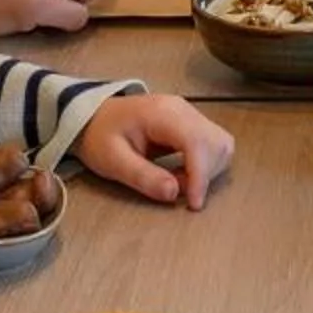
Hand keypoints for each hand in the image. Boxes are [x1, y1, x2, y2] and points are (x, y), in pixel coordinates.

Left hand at [75, 94, 235, 208]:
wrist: (92, 117)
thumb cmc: (99, 136)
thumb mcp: (112, 161)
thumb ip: (142, 176)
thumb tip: (174, 193)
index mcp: (162, 113)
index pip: (196, 141)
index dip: (200, 174)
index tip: (193, 203)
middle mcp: (183, 109)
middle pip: (215, 142)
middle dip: (205, 175)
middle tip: (177, 190)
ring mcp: (189, 114)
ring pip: (220, 143)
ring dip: (208, 170)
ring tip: (178, 180)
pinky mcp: (192, 122)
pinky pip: (213, 144)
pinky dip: (206, 164)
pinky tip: (183, 172)